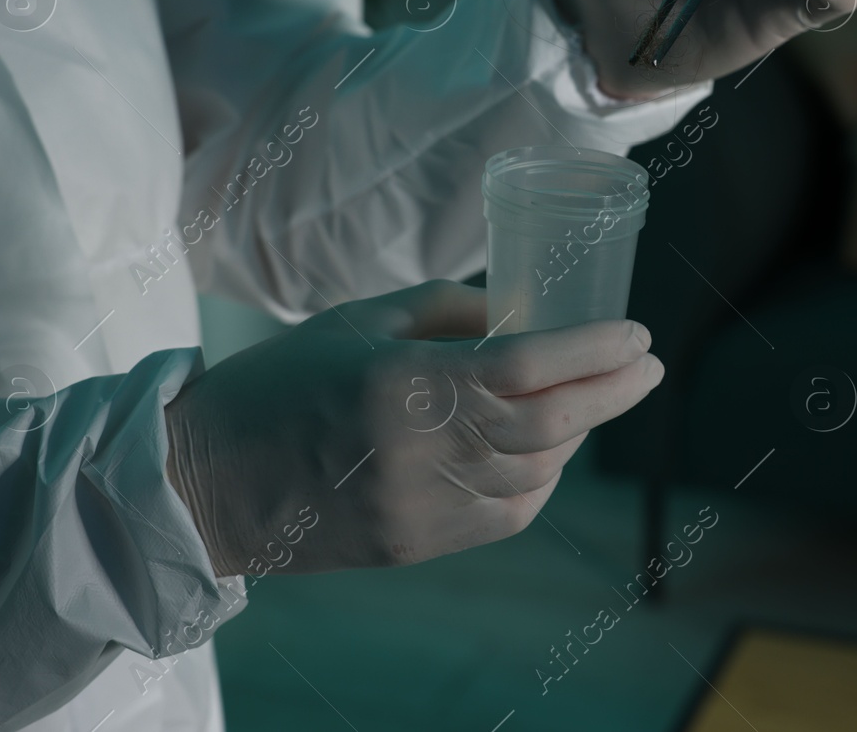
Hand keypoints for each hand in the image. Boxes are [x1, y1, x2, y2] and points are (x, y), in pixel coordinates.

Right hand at [163, 280, 660, 574]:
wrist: (210, 481)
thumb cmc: (284, 381)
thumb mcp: (363, 319)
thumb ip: (452, 311)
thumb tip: (524, 314)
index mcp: (404, 383)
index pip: (529, 368)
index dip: (594, 350)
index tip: (636, 333)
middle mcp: (422, 452)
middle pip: (551, 424)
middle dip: (613, 391)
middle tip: (646, 366)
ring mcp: (423, 509)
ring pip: (539, 473)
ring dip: (578, 433)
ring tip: (594, 398)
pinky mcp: (420, 545)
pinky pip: (510, 512)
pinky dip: (542, 477)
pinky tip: (546, 447)